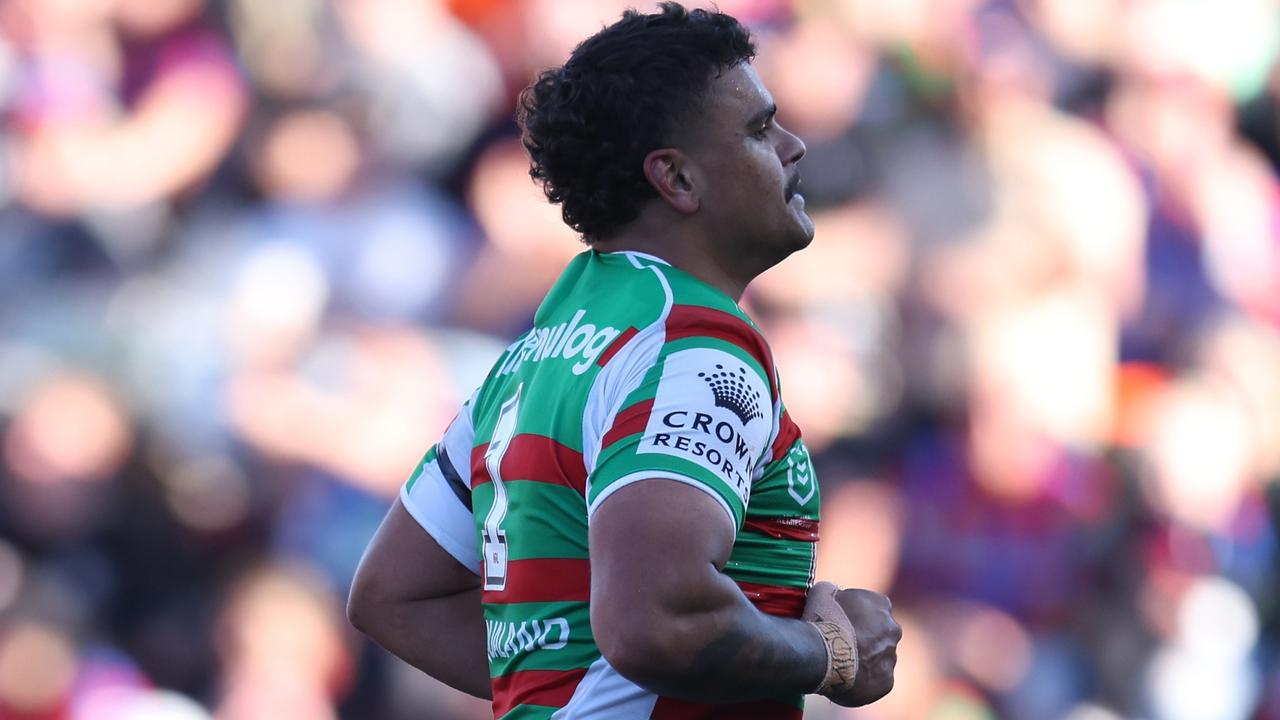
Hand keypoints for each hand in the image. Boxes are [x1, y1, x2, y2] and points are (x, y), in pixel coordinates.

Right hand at [802, 581, 900, 706]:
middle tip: (842, 645)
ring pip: (879, 659)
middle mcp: (893, 630)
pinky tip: (846, 679)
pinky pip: (876, 681)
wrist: (821, 654)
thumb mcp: (823, 591)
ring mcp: (891, 657)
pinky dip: (864, 681)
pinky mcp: (886, 682)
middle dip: (865, 639)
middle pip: (880, 634)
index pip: (873, 607)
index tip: (841, 621)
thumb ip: (834, 591)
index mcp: (881, 604)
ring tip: (841, 664)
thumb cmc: (821, 620)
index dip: (856, 615)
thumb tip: (833, 592)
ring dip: (865, 660)